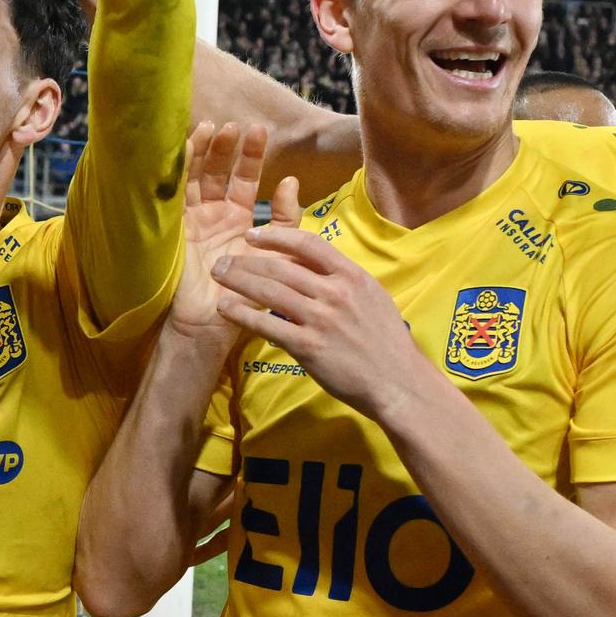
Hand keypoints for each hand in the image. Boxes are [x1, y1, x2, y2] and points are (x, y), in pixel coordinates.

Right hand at [171, 121, 297, 346]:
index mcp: (239, 217)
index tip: (260, 130)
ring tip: (213, 128)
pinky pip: (176, 195)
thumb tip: (291, 181)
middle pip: (218, 171)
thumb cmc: (249, 293)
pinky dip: (179, 171)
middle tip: (235, 125)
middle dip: (226, 147)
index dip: (251, 154)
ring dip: (202, 153)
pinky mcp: (174, 228)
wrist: (216, 322)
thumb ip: (285, 219)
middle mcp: (214, 213)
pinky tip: (185, 149)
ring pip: (196, 178)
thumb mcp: (276, 252)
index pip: (245, 178)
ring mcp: (192, 220)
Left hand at [212, 225, 436, 423]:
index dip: (275, 236)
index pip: (307, 244)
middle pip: (280, 267)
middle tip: (223, 260)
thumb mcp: (371, 297)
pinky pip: (267, 325)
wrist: (398, 381)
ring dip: (238, 282)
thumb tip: (308, 267)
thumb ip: (341, 280)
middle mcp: (335, 292)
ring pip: (269, 292)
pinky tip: (225, 308)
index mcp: (352, 276)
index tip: (252, 235)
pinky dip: (242, 314)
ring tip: (218, 277)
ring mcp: (321, 319)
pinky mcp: (308, 346)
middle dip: (246, 261)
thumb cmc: (385, 341)